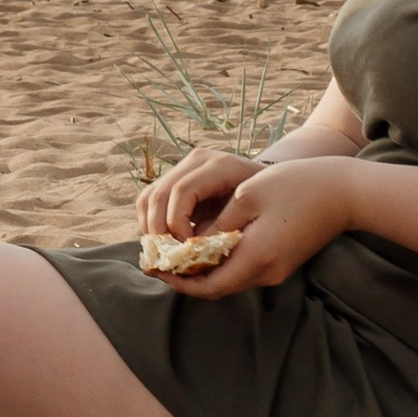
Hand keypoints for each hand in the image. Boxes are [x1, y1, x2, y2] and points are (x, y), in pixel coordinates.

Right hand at [138, 146, 259, 244]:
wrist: (269, 181)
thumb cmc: (264, 200)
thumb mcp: (250, 213)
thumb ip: (223, 228)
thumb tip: (193, 253)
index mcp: (219, 166)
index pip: (182, 191)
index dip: (177, 223)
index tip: (187, 248)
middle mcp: (196, 160)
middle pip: (159, 195)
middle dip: (159, 231)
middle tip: (170, 256)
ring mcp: (183, 167)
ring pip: (148, 197)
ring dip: (150, 229)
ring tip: (164, 252)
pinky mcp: (174, 178)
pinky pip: (148, 200)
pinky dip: (149, 223)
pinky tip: (163, 242)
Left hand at [161, 157, 357, 296]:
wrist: (343, 194)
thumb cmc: (296, 185)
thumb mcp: (248, 196)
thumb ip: (218, 224)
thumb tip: (189, 243)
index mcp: (257, 257)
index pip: (208, 285)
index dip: (177, 280)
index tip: (153, 266)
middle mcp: (266, 273)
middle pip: (216, 287)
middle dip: (184, 277)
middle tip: (157, 259)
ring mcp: (276, 272)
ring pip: (228, 281)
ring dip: (200, 271)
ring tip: (174, 251)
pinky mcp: (280, 265)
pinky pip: (241, 271)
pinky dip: (218, 264)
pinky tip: (203, 247)